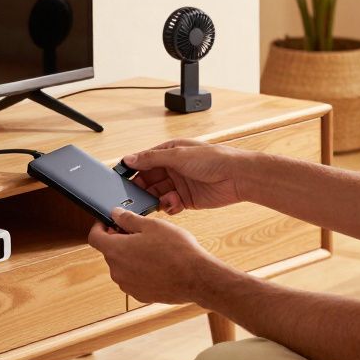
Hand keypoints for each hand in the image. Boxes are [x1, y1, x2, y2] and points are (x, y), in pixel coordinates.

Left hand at [86, 208, 225, 304]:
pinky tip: (158, 264)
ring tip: (153, 249)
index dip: (99, 227)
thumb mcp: (152, 225)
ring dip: (131, 256)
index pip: (94, 237)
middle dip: (120, 240)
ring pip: (122, 266)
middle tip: (139, 232)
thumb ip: (128, 219)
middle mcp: (117, 271)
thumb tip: (115, 214)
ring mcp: (128, 286)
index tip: (108, 222)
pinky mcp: (140, 295)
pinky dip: (140, 270)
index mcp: (116, 251)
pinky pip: (134, 278)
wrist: (196, 279)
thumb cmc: (176, 251)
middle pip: (110, 251)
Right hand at [119, 138, 252, 213]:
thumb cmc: (213, 159)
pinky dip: (169, 206)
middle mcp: (172, 168)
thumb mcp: (178, 156)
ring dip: (155, 199)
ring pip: (157, 194)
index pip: (144, 162)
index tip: (122, 181)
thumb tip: (129, 159)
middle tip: (135, 197)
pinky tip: (173, 204)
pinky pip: (170, 205)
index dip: (133, 171)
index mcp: (169, 152)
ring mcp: (179, 184)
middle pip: (148, 180)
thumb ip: (151, 159)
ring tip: (157, 202)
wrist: (237, 177)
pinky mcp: (187, 200)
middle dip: (142, 189)